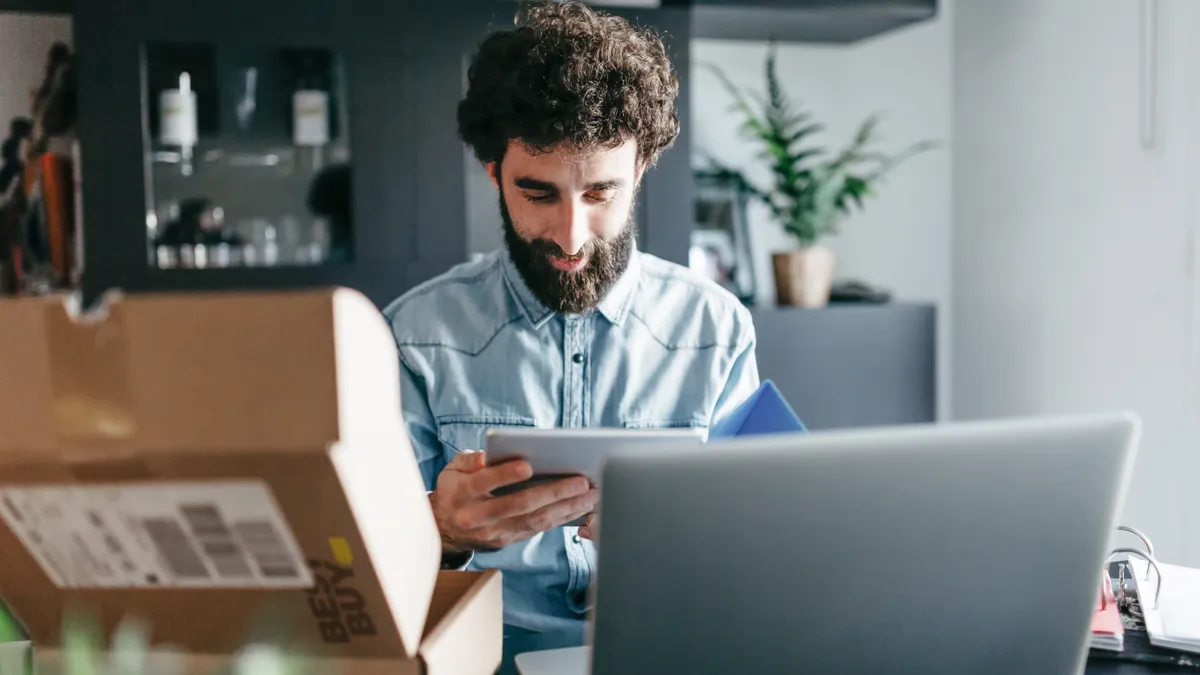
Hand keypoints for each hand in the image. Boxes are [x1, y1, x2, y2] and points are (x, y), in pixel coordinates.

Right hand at [431, 450, 596, 552]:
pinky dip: (559, 518)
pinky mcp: (505, 541)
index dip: (505, 475)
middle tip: (581, 481)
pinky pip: (536, 529)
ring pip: (533, 520)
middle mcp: (477, 516)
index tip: (528, 466)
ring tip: (590, 495)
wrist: (442, 527)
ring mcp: (493, 533)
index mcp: (463, 493)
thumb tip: (486, 457)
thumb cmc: (454, 488)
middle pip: (518, 504)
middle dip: (553, 492)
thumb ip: (470, 460)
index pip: (484, 482)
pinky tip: (579, 508)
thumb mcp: (453, 468)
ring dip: (565, 508)